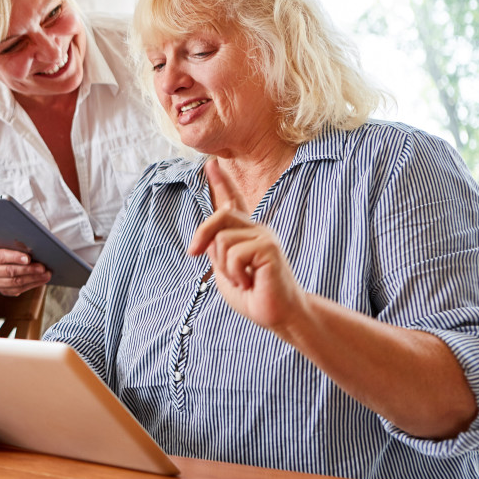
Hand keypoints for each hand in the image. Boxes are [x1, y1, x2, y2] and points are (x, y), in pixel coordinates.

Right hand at [0, 248, 50, 295]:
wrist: (0, 261)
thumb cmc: (7, 249)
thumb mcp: (7, 244)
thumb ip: (16, 245)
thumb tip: (31, 247)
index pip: (1, 256)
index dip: (15, 257)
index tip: (28, 258)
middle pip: (10, 271)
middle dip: (28, 269)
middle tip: (42, 268)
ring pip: (16, 282)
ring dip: (33, 279)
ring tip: (46, 274)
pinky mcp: (3, 290)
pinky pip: (19, 289)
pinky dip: (32, 285)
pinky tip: (41, 280)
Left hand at [187, 160, 307, 331]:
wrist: (277, 315)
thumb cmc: (252, 296)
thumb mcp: (225, 270)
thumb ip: (216, 249)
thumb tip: (208, 235)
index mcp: (245, 233)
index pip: (231, 203)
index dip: (221, 183)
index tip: (211, 163)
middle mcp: (256, 229)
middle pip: (219, 215)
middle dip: (203, 236)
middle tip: (201, 258)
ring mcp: (264, 236)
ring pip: (222, 241)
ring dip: (224, 268)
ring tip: (243, 279)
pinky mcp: (269, 248)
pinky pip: (234, 255)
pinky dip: (235, 274)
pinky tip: (251, 282)